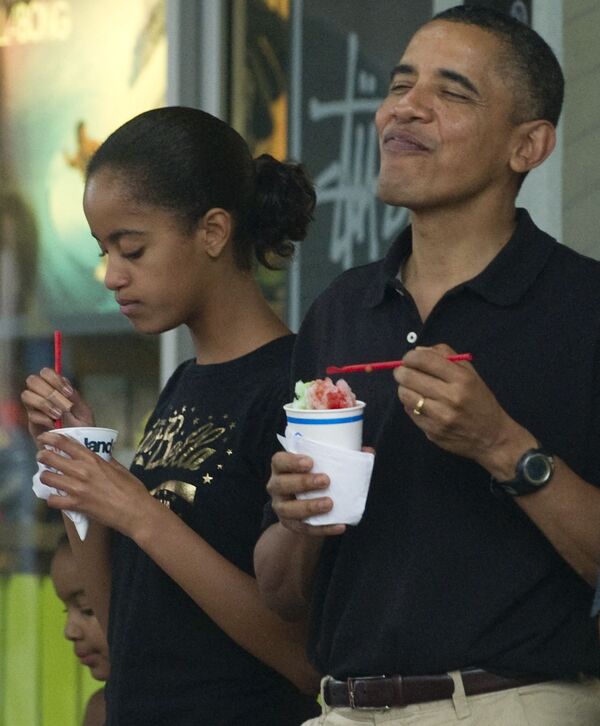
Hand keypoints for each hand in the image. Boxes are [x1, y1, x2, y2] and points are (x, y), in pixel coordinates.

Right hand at [21, 368, 94, 441]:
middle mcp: (42, 396)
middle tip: (64, 405)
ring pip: (26, 395)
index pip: (45, 373)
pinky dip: (44, 418)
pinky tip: (55, 425)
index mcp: (56, 390)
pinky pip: (31, 415)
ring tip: (59, 415)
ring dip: (44, 403)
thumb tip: (66, 385)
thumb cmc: (82, 429)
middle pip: (32, 381)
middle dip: (49, 391)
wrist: (79, 450)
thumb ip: (75, 398)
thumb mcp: (84, 412)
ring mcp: (35, 410)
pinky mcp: (33, 425)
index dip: (54, 379)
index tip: (69, 392)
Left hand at [36, 432, 152, 536]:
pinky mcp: (76, 505)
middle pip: (49, 458)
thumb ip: (105, 459)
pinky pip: (53, 500)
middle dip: (42, 456)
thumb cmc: (132, 489)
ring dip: (46, 476)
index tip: (44, 438)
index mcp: (93, 459)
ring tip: (50, 477)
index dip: (49, 437)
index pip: (64, 443)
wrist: (136, 511)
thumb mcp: (119, 468)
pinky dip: (52, 498)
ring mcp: (77, 488)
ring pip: (47, 478)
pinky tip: (57, 497)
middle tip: (44, 458)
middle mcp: (82, 471)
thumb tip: (99, 453)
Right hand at [267, 451, 345, 536]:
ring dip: (309, 506)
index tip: (310, 461)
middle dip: (303, 482)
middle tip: (326, 480)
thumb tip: (367, 451)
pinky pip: (304, 528)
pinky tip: (339, 525)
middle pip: (282, 484)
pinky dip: (323, 528)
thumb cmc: (313, 477)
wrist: (305, 507)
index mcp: (281, 467)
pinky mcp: (290, 524)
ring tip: (330, 503)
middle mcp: (276, 486)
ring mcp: (281, 507)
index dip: (292, 461)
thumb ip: (340, 457)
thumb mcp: (320, 465)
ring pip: (288, 509)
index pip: (279, 461)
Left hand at [393, 344, 535, 478]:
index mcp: (462, 379)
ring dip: (403, 388)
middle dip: (401, 371)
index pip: (425, 360)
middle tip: (402, 372)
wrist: (491, 438)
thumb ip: (446, 356)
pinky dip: (410, 405)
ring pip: (405, 395)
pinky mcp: (432, 432)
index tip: (408, 359)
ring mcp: (440, 417)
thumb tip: (418, 351)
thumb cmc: (479, 401)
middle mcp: (451, 397)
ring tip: (411, 388)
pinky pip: (409, 412)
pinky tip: (420, 403)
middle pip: (409, 377)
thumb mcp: (470, 374)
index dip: (410, 357)